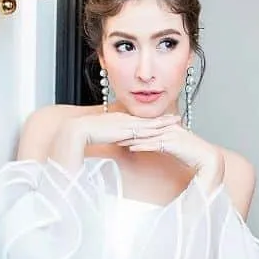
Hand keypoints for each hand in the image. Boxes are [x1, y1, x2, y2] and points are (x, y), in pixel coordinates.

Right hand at [67, 112, 181, 145]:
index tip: (164, 119)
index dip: (154, 119)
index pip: (141, 119)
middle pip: (149, 119)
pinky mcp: (125, 129)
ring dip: (164, 123)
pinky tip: (164, 131)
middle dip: (164, 119)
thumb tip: (118, 141)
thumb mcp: (105, 133)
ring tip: (176, 122)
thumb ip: (113, 136)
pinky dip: (155, 130)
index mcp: (122, 119)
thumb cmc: (89, 133)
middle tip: (177, 118)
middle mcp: (127, 119)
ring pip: (150, 123)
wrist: (81, 129)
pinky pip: (144, 130)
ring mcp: (127, 123)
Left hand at [117, 121, 224, 192]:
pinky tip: (131, 148)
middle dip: (129, 131)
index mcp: (169, 127)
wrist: (206, 158)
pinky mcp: (171, 144)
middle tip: (115, 133)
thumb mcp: (177, 146)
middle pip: (145, 129)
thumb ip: (167, 143)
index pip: (148, 127)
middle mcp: (168, 129)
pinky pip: (153, 145)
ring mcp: (170, 135)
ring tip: (118, 140)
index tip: (122, 130)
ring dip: (132, 138)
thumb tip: (158, 145)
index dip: (134, 128)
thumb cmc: (193, 154)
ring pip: (147, 136)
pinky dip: (142, 146)